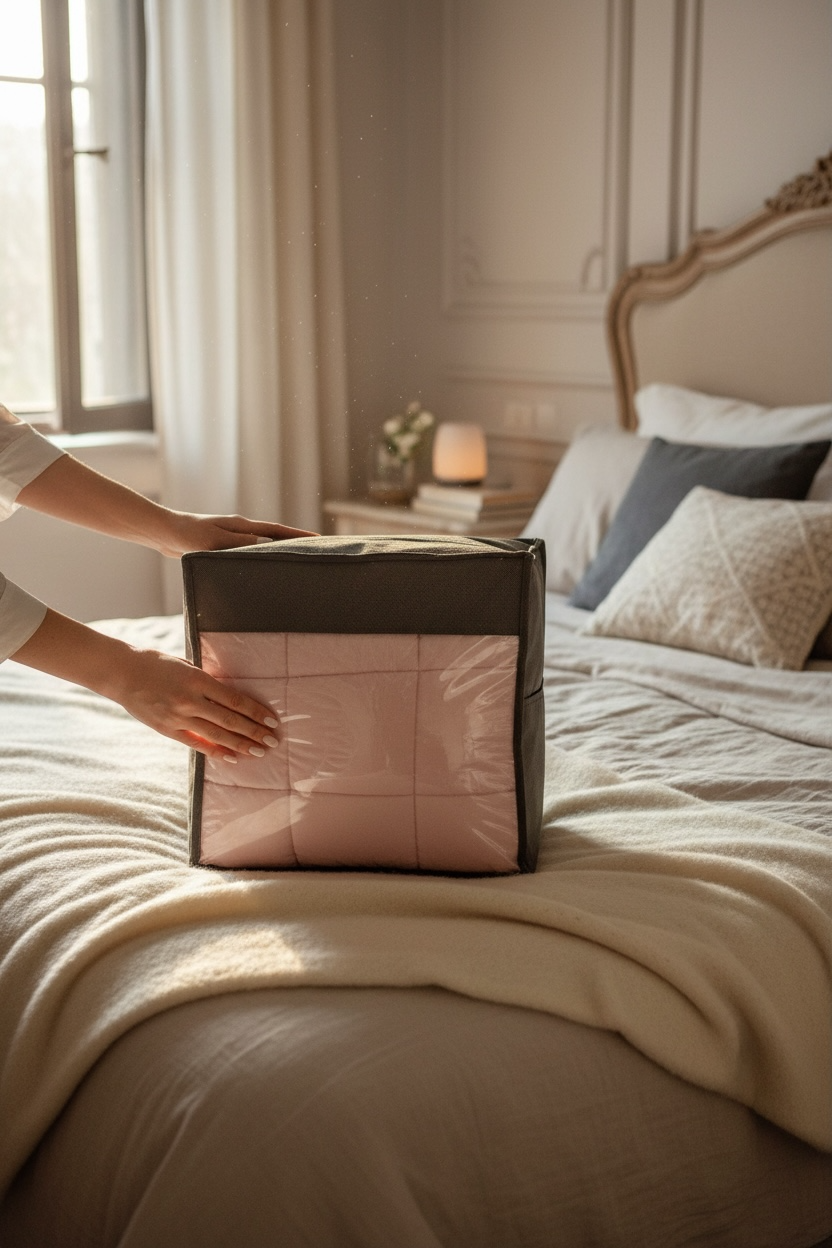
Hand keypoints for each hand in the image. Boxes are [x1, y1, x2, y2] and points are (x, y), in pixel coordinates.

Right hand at [104, 647, 281, 761]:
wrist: (121, 672)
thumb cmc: (156, 663)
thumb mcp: (186, 665)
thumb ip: (207, 682)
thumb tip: (230, 697)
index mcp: (198, 680)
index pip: (235, 700)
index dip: (256, 712)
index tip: (271, 720)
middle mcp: (190, 700)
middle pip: (230, 720)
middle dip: (255, 732)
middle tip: (273, 741)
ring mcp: (178, 717)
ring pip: (217, 735)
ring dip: (241, 745)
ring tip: (259, 752)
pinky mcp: (167, 729)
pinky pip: (197, 744)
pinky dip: (215, 751)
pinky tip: (231, 757)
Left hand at [153, 511, 318, 558]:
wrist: (165, 532)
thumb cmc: (188, 535)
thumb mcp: (215, 540)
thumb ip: (238, 543)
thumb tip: (262, 544)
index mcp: (242, 526)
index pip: (277, 531)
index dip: (298, 535)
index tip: (318, 538)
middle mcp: (241, 531)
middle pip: (274, 538)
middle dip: (294, 544)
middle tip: (314, 553)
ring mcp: (232, 539)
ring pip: (262, 548)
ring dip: (278, 555)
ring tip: (295, 565)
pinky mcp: (223, 549)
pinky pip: (248, 556)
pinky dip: (259, 562)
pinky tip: (262, 573)